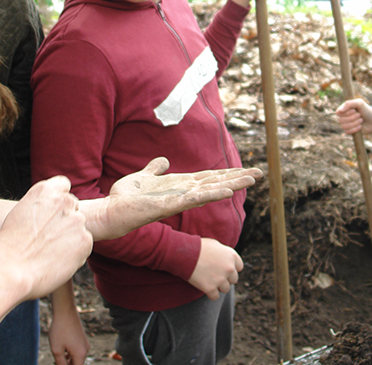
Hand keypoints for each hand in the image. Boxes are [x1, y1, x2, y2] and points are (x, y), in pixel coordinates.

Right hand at [0, 177, 92, 300]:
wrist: (9, 269)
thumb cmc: (9, 245)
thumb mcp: (21, 212)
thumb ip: (41, 206)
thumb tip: (51, 212)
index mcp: (45, 190)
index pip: (63, 185)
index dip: (59, 200)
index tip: (52, 213)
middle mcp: (64, 200)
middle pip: (74, 208)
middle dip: (65, 222)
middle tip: (48, 239)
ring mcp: (77, 220)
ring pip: (79, 228)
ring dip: (70, 238)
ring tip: (49, 253)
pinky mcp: (85, 240)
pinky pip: (84, 246)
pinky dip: (75, 254)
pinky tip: (56, 261)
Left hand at [49, 283, 89, 364]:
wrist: (65, 311)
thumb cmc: (60, 330)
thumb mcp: (56, 349)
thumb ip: (60, 363)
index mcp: (80, 354)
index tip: (59, 363)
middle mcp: (85, 350)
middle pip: (77, 364)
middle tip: (55, 361)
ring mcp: (84, 344)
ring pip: (76, 358)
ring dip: (67, 361)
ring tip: (56, 358)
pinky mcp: (82, 339)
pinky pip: (77, 351)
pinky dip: (69, 354)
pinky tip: (61, 352)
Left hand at [82, 157, 262, 240]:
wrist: (111, 212)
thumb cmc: (125, 198)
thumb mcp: (143, 177)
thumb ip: (155, 169)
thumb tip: (164, 161)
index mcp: (180, 185)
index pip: (210, 178)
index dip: (228, 173)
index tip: (247, 170)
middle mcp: (184, 192)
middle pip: (217, 183)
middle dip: (238, 179)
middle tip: (260, 174)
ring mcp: (179, 199)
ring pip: (212, 190)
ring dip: (232, 185)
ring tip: (251, 179)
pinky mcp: (171, 205)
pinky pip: (195, 199)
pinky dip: (212, 195)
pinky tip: (227, 191)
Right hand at [188, 238, 241, 299]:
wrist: (185, 253)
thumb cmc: (199, 247)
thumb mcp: (216, 245)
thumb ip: (224, 254)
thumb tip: (227, 260)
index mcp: (232, 256)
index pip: (239, 267)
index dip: (231, 268)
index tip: (224, 269)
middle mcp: (229, 268)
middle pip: (233, 279)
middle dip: (225, 278)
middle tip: (215, 275)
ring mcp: (221, 279)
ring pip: (225, 289)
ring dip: (218, 286)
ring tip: (209, 280)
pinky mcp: (211, 288)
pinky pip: (215, 297)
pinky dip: (210, 293)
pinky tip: (205, 287)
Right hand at [336, 98, 371, 134]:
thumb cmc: (366, 110)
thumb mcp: (359, 103)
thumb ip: (349, 104)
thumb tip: (340, 111)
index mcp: (344, 109)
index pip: (338, 112)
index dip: (345, 113)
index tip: (354, 110)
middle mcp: (344, 117)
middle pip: (341, 120)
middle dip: (352, 118)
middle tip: (360, 115)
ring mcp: (347, 124)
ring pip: (344, 126)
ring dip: (354, 123)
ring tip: (361, 120)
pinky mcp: (350, 131)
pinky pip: (347, 132)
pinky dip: (354, 129)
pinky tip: (360, 127)